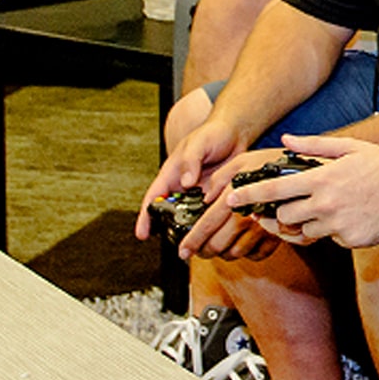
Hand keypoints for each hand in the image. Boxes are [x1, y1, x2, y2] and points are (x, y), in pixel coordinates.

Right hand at [134, 115, 250, 240]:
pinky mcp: (214, 195)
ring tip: (194, 245)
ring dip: (191, 229)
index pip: (153, 197)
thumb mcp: (198, 144)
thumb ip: (191, 161)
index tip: (142, 234)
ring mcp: (199, 192)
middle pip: (170, 212)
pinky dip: (209, 222)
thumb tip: (186, 182)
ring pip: (190, 215)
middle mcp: (183, 186)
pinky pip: (209, 212)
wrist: (236, 133)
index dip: (146, 216)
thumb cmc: (212, 133)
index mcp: (172, 174)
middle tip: (175, 246)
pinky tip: (214, 233)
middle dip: (169, 229)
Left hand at [169, 146, 289, 260]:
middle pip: (218, 244)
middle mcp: (248, 215)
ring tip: (221, 245)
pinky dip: (248, 254)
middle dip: (204, 250)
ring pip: (236, 253)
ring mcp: (264, 227)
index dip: (192, 240)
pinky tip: (244, 244)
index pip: (207, 224)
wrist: (307, 168)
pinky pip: (259, 255)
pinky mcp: (279, 234)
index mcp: (235, 197)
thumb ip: (219, 178)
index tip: (183, 251)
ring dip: (225, 253)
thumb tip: (205, 197)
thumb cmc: (273, 162)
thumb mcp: (241, 160)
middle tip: (199, 249)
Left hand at [224, 135, 378, 246]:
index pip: (275, 188)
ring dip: (309, 223)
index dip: (249, 195)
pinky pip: (330, 239)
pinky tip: (350, 216)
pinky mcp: (350, 241)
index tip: (229, 199)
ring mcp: (338, 224)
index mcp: (322, 178)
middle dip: (280, 214)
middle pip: (284, 216)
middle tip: (286, 208)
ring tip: (329, 208)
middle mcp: (326, 203)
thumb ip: (314, 146)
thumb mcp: (349, 147)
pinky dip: (333, 231)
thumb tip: (285, 141)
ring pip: (306, 231)